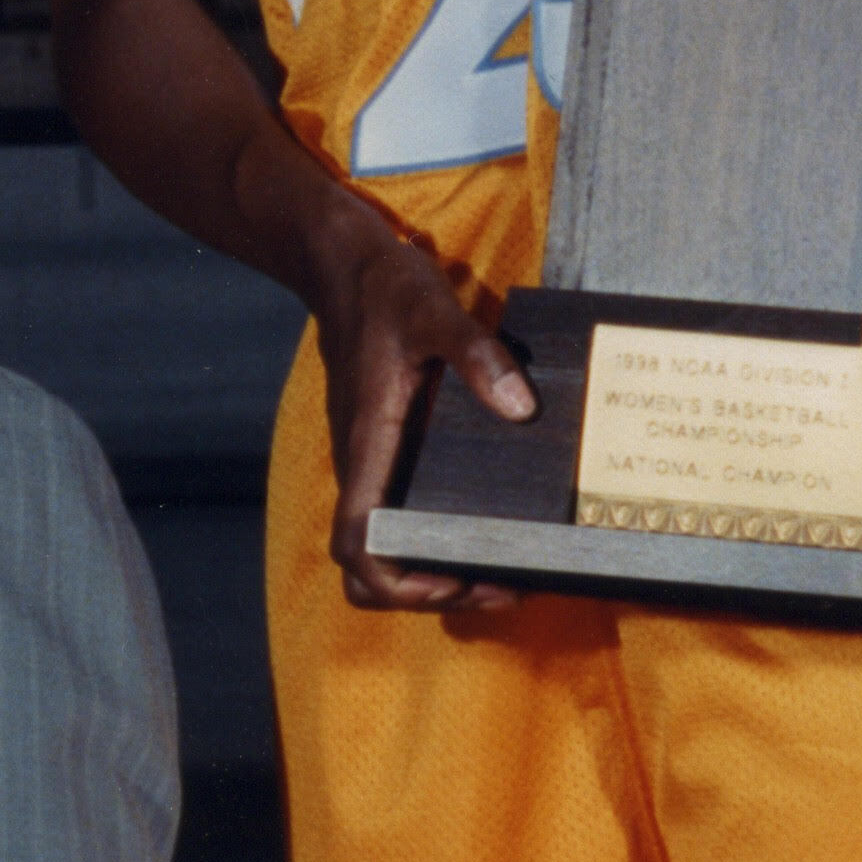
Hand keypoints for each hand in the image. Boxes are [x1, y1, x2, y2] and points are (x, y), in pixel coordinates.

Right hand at [311, 194, 532, 612]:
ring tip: (496, 571)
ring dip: (430, 574)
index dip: (397, 581)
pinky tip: (484, 526)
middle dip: (426, 592)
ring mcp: (370, 463)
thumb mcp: (434, 310)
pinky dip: (432, 542)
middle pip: (366, 568)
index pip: (356, 542)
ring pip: (380, 549)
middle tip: (494, 586)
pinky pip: (395, 520)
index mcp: (367, 443)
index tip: (452, 579)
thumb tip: (519, 408)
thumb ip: (477, 355)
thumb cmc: (383, 289)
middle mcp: (362, 465)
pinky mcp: (383, 454)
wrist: (342, 268)